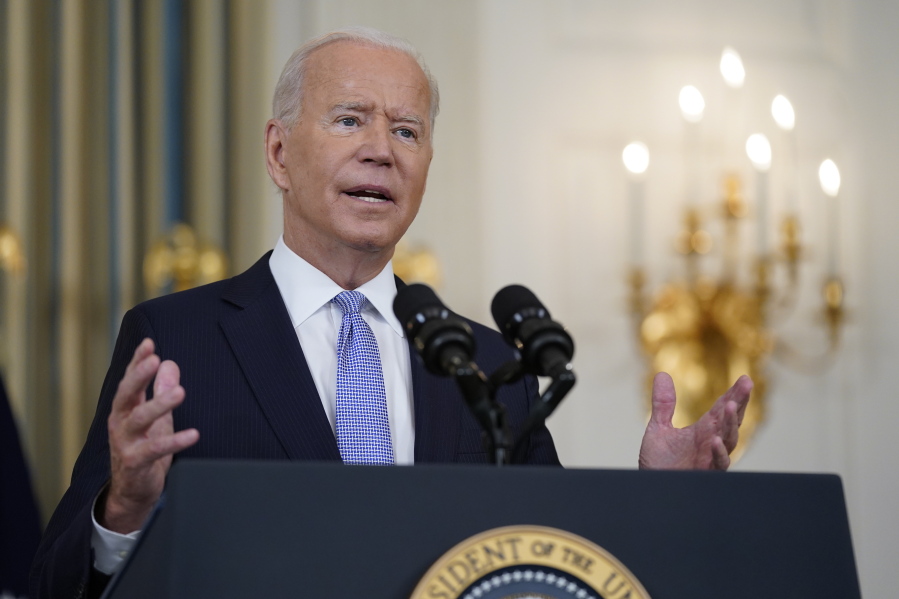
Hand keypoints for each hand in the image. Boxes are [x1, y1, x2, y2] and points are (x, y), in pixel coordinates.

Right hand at [100, 339, 198, 532]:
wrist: (132, 491)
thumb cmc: (144, 449)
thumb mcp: (156, 417)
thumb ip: (160, 391)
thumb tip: (169, 363)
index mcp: (125, 409)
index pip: (129, 381)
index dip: (137, 362)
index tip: (148, 343)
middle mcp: (120, 423)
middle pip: (126, 395)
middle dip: (138, 376)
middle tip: (154, 360)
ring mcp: (126, 443)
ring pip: (140, 420)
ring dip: (159, 405)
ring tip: (180, 392)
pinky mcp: (136, 462)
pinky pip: (156, 449)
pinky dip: (175, 441)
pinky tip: (194, 434)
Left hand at [638, 372, 751, 470]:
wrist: (653, 489)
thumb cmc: (659, 463)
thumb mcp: (658, 429)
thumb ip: (663, 404)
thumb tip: (662, 374)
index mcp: (703, 430)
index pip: (722, 409)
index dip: (734, 394)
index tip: (745, 379)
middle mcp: (711, 442)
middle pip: (731, 420)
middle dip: (740, 402)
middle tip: (747, 384)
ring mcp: (711, 458)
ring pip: (729, 440)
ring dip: (731, 424)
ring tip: (730, 405)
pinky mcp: (707, 474)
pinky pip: (718, 464)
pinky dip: (718, 452)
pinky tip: (716, 440)